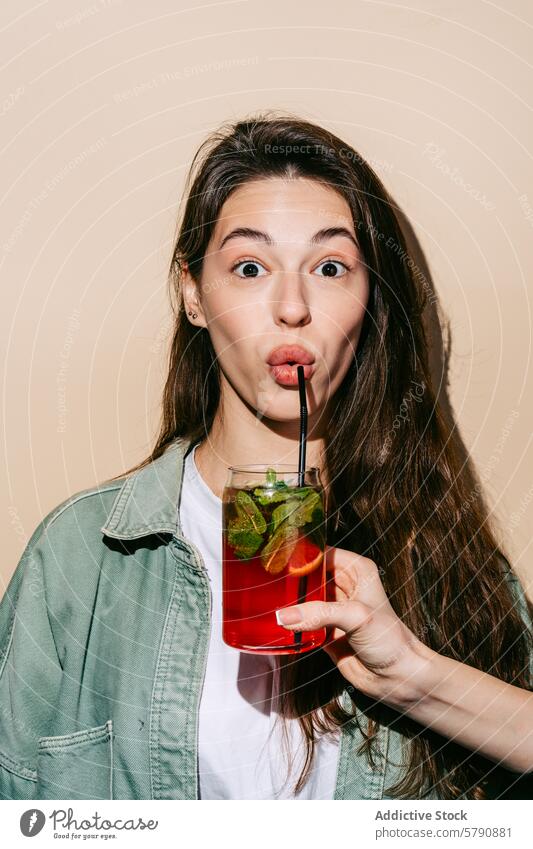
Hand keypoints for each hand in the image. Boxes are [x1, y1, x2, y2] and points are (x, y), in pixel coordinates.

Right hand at [276, 545, 431, 705]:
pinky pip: (300, 622)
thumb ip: (319, 613)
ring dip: (286, 602)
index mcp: (356, 570)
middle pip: (307, 575)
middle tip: (262, 581)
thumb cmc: (390, 640)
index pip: (321, 552)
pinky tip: (274, 623)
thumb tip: (284, 616)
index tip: (274, 558)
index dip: (299, 554)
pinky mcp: (324, 631)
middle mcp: (344, 586)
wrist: (397, 678)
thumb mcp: (357, 616)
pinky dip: (289, 623)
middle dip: (288, 579)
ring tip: (262, 600)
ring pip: (301, 598)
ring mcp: (332, 609)